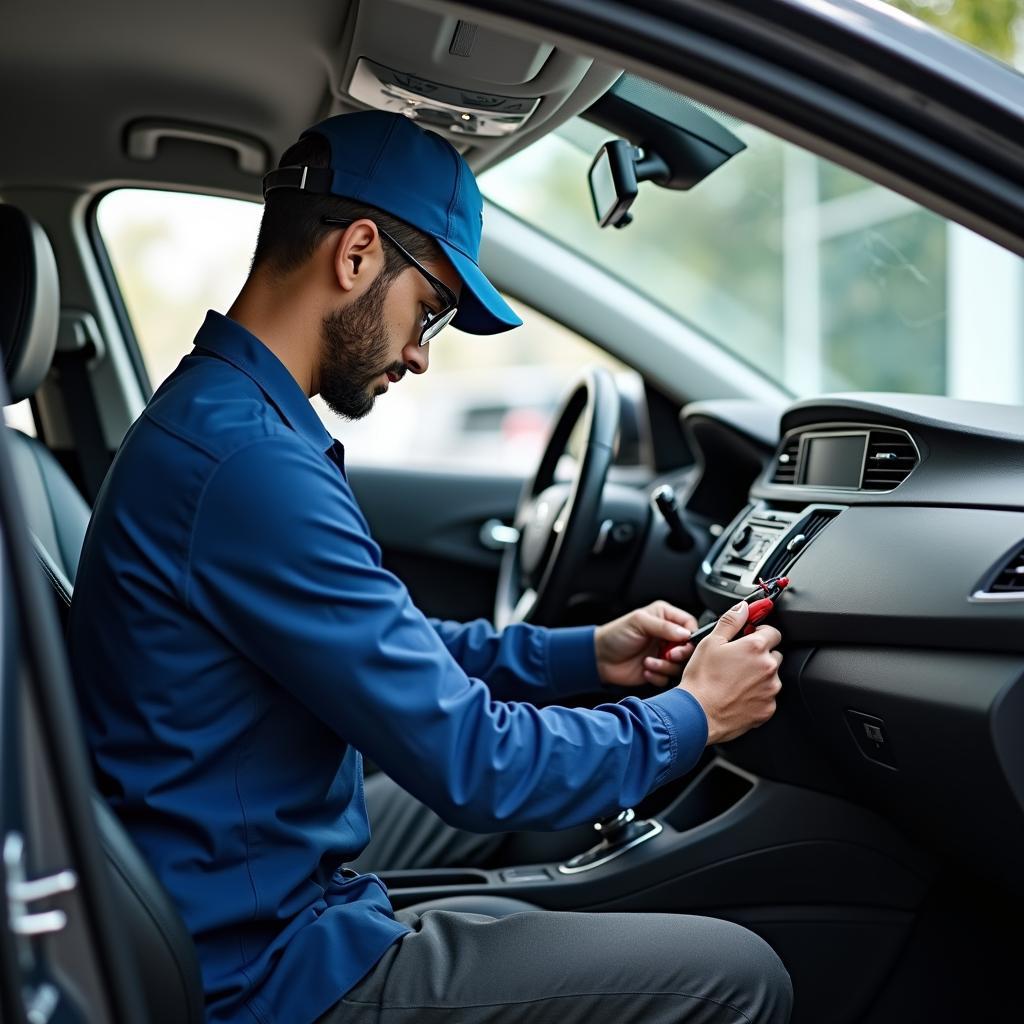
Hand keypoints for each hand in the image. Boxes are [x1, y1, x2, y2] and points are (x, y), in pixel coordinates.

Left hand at [594, 601, 698, 688]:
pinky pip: (668, 677)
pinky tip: (645, 670)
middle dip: (680, 654)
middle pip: (689, 647)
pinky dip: (658, 676)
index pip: (689, 624)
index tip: (681, 643)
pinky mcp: (658, 670)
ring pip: (680, 665)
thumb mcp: (639, 622)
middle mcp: (667, 636)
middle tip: (668, 655)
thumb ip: (663, 626)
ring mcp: (663, 654)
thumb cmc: (615, 635)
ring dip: (665, 666)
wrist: (599, 658)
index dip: (689, 636)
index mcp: (665, 617)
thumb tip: (685, 634)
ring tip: (648, 662)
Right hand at [677, 601, 782, 743]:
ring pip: (771, 676)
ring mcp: (770, 690)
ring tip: (735, 681)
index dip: (760, 633)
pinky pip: (767, 696)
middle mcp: (768, 667)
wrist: (697, 714)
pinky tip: (738, 695)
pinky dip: (757, 695)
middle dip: (760, 655)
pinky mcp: (768, 709)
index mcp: (755, 647)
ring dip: (759, 676)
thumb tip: (743, 607)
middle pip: (774, 654)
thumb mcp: (710, 642)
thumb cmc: (701, 679)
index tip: (749, 638)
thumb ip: (731, 621)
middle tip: (737, 662)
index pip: (773, 632)